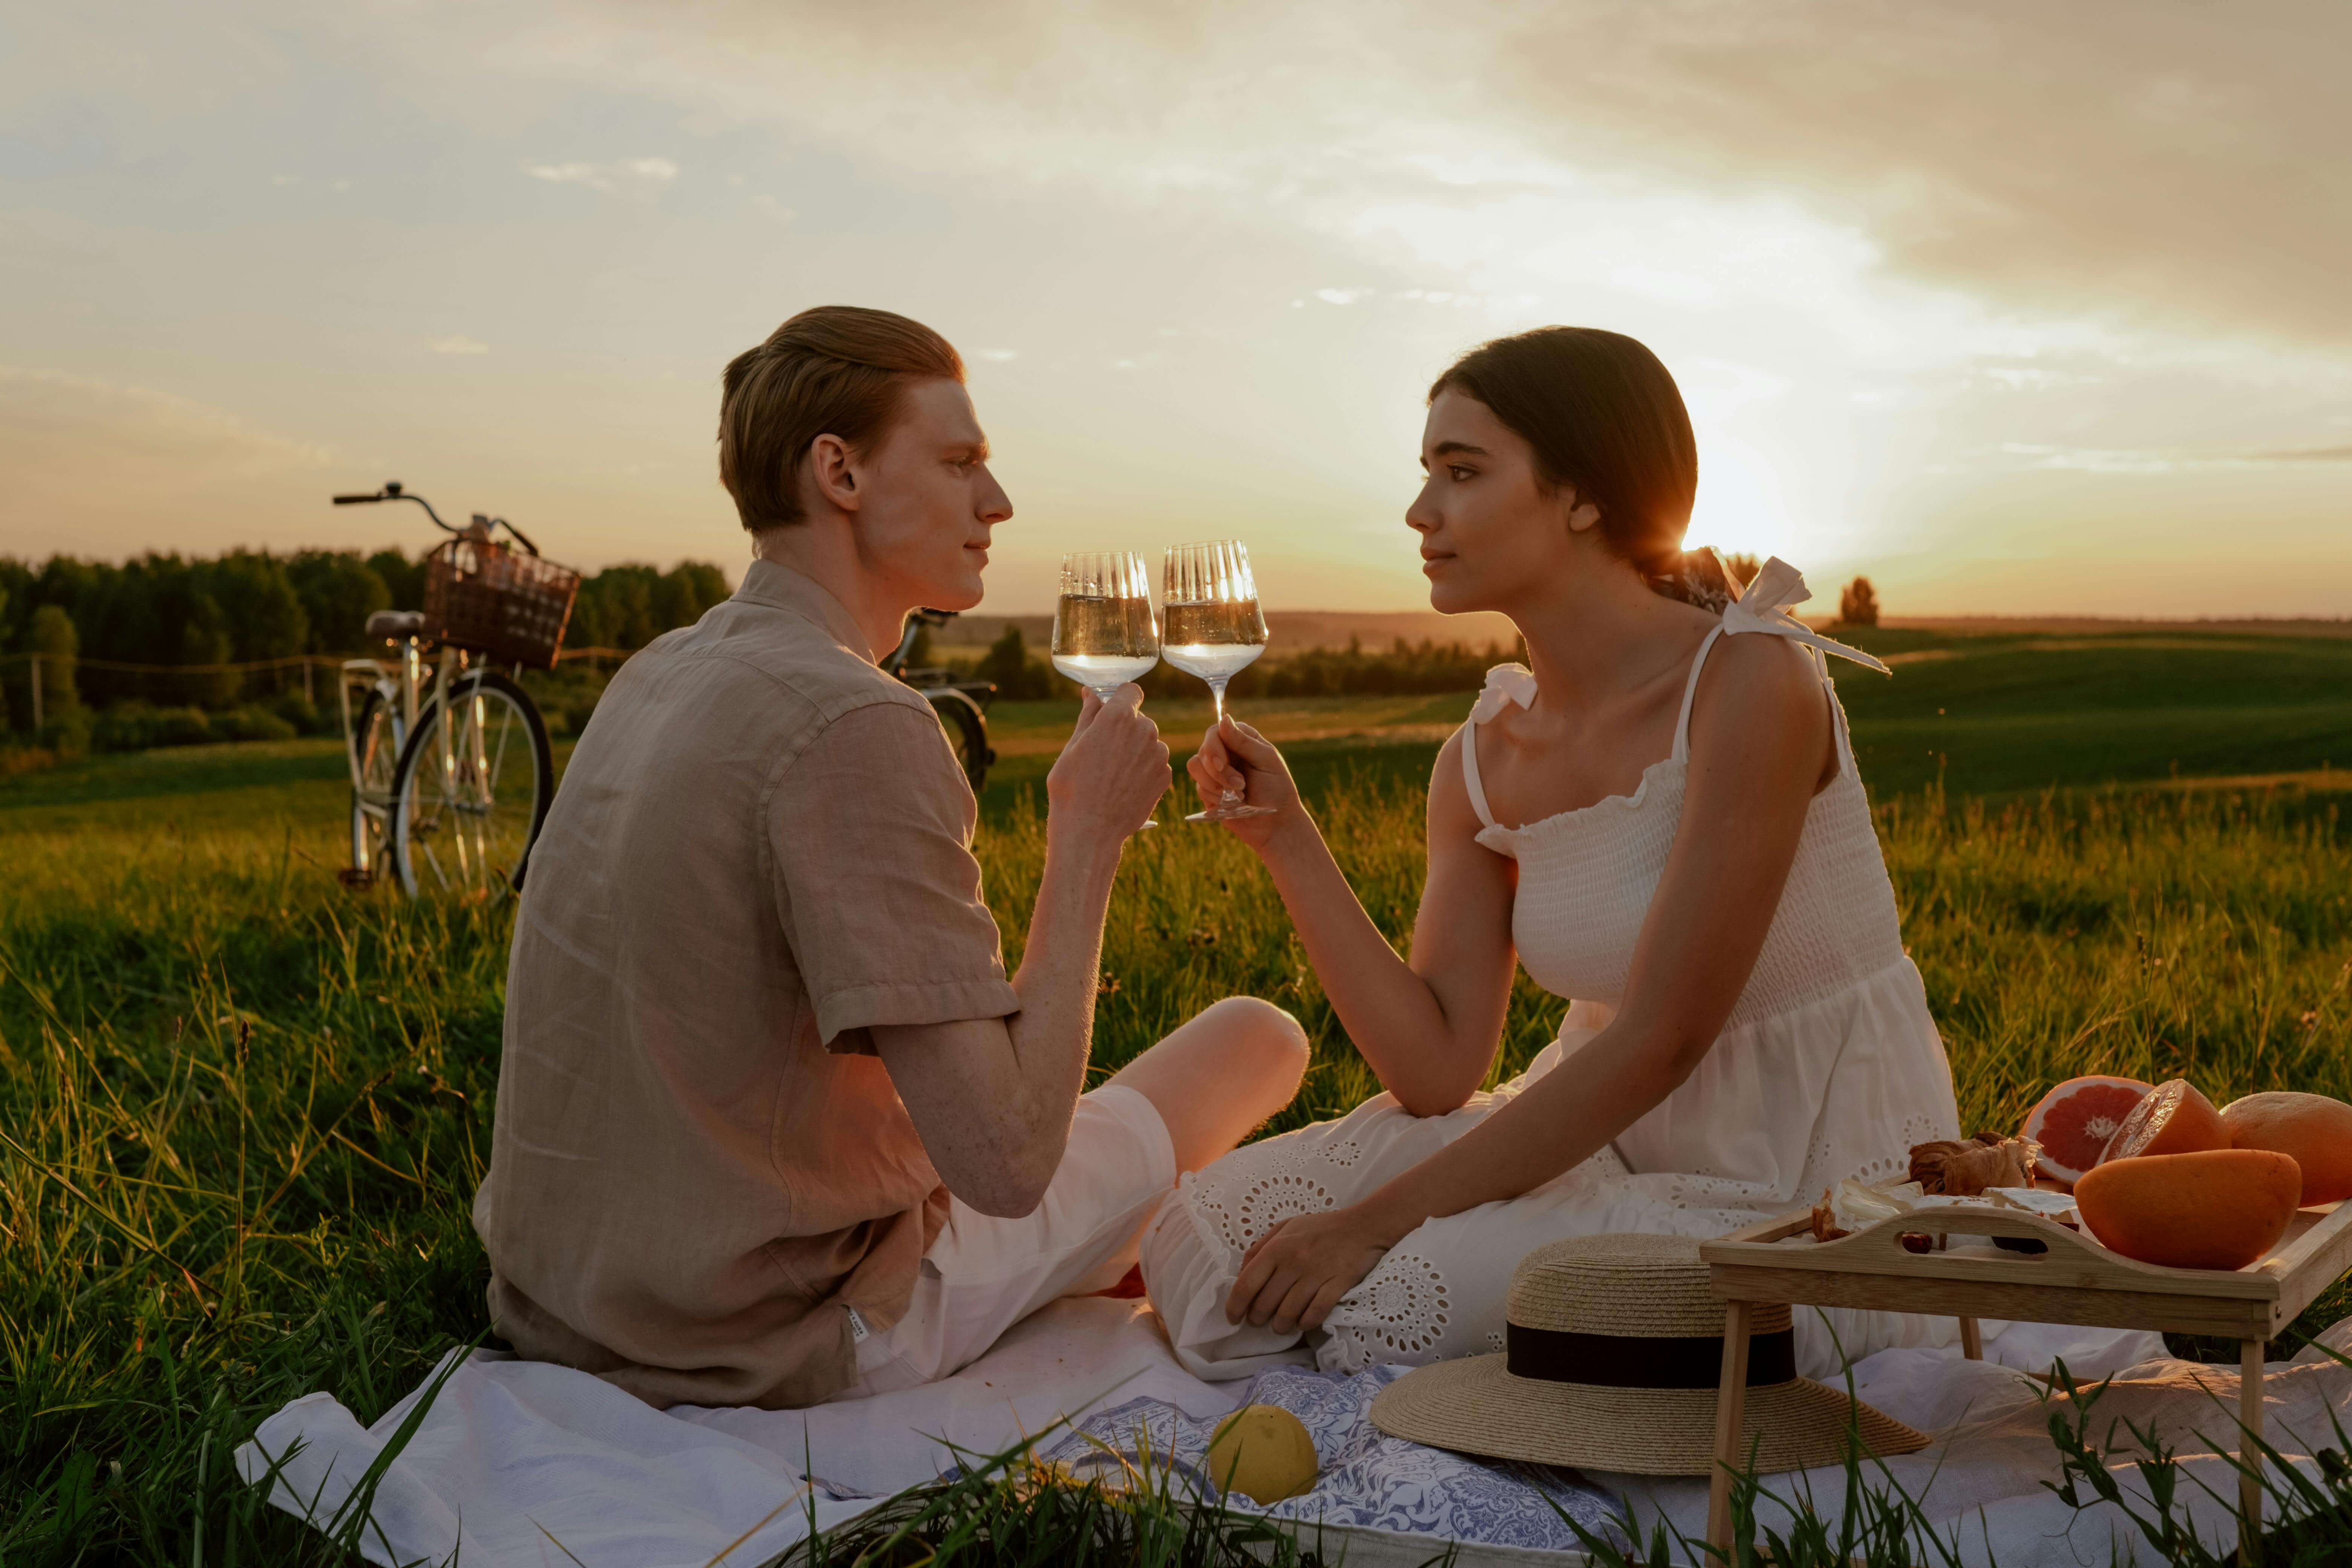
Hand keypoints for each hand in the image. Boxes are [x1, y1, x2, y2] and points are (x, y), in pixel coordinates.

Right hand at [1047, 686, 1169, 839]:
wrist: (1090, 830)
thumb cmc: (1072, 788)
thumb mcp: (1072, 747)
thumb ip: (1088, 716)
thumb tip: (1092, 694)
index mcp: (1118, 717)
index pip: (1130, 691)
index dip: (1120, 700)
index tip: (1111, 713)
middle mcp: (1145, 730)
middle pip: (1139, 718)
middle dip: (1125, 729)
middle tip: (1104, 753)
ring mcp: (1158, 754)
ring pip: (1149, 742)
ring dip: (1136, 750)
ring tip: (1114, 774)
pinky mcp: (1165, 775)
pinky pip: (1156, 763)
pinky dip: (1144, 770)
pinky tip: (1126, 786)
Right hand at [1188, 716, 1300, 848]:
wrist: (1275, 825)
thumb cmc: (1277, 790)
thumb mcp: (1266, 761)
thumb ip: (1243, 741)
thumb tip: (1223, 718)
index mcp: (1242, 740)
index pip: (1216, 731)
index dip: (1214, 747)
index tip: (1223, 764)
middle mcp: (1226, 752)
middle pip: (1203, 749)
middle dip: (1218, 771)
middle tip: (1240, 785)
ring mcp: (1215, 772)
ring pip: (1195, 766)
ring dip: (1215, 783)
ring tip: (1239, 794)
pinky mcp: (1209, 790)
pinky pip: (1198, 786)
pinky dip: (1214, 796)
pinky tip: (1232, 803)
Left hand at [1224, 1203, 1396, 1334]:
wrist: (1362, 1226)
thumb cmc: (1320, 1228)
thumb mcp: (1285, 1228)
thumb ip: (1260, 1248)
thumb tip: (1241, 1273)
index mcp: (1276, 1248)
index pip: (1245, 1285)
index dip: (1235, 1307)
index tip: (1233, 1318)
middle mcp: (1293, 1263)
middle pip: (1264, 1305)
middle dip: (1258, 1319)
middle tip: (1260, 1321)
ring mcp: (1315, 1275)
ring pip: (1288, 1314)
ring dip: (1281, 1326)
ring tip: (1281, 1326)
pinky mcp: (1336, 1286)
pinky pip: (1314, 1314)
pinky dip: (1305, 1323)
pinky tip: (1303, 1322)